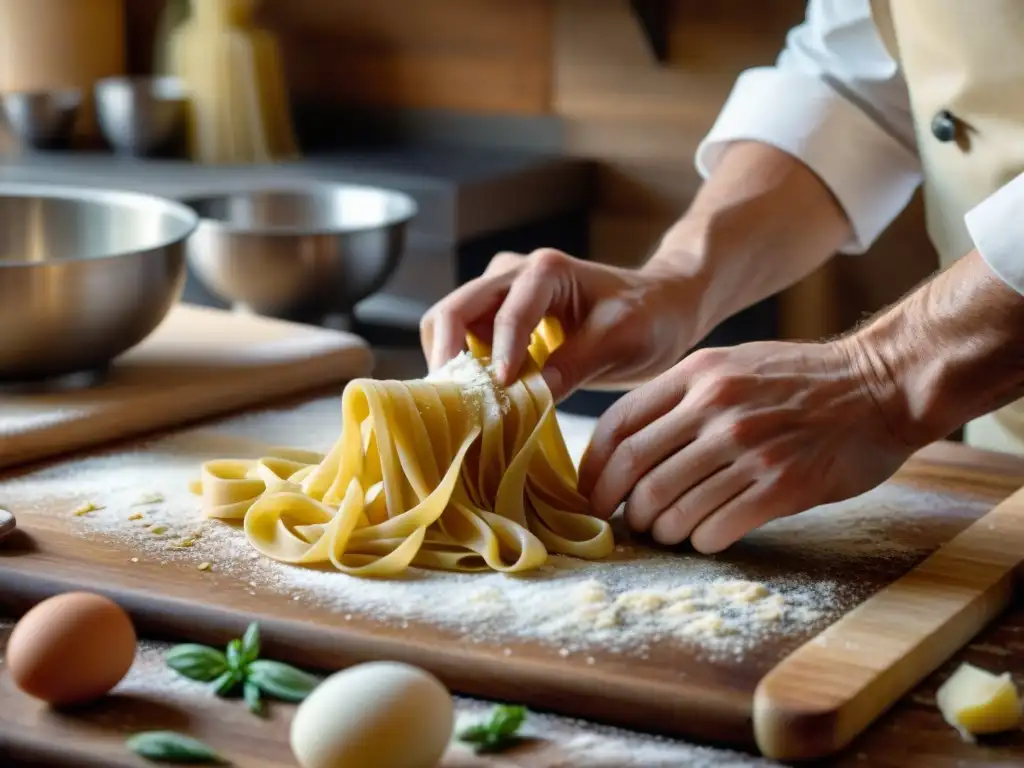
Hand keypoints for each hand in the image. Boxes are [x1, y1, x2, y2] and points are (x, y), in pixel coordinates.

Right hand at [419, 248, 698, 400]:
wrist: (660, 306)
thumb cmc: (649, 317)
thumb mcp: (623, 339)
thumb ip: (577, 363)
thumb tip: (531, 395)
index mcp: (546, 271)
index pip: (507, 314)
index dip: (498, 356)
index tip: (500, 393)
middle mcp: (513, 273)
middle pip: (453, 310)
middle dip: (447, 356)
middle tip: (452, 404)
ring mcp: (499, 292)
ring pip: (448, 323)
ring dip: (450, 364)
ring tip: (463, 404)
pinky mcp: (496, 315)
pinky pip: (462, 339)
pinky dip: (461, 368)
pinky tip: (476, 399)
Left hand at [577, 338, 914, 552]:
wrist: (880, 385)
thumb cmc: (800, 379)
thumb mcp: (732, 365)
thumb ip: (682, 397)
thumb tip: (629, 445)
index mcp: (698, 375)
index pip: (620, 425)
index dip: (594, 467)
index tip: (591, 491)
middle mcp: (717, 409)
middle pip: (637, 470)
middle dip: (618, 505)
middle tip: (624, 521)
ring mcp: (749, 448)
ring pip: (672, 505)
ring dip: (660, 528)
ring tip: (666, 531)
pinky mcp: (781, 485)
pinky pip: (717, 527)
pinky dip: (702, 539)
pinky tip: (708, 536)